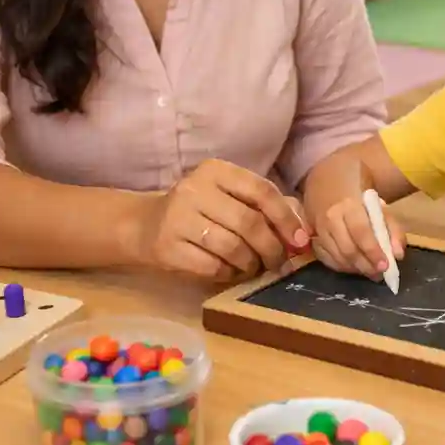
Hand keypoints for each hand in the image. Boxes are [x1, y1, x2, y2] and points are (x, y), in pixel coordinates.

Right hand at [140, 159, 310, 280]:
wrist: (145, 225)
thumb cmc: (199, 211)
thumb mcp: (226, 196)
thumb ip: (261, 207)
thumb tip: (299, 237)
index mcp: (216, 170)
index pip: (261, 191)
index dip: (286, 218)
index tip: (299, 241)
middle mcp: (195, 189)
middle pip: (249, 222)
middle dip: (272, 248)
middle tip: (279, 263)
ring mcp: (178, 218)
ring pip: (233, 248)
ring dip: (251, 263)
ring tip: (253, 267)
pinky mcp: (167, 247)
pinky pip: (213, 267)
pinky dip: (230, 274)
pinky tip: (231, 272)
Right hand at [311, 194, 405, 279]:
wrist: (327, 181)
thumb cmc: (358, 193)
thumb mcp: (380, 205)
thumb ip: (393, 229)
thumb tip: (398, 255)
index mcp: (349, 205)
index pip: (361, 233)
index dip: (373, 252)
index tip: (385, 266)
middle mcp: (330, 218)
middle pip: (347, 250)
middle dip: (365, 266)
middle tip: (379, 274)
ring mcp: (318, 228)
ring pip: (336, 257)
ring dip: (355, 269)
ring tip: (369, 272)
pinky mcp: (312, 237)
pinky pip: (326, 259)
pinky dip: (341, 267)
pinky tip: (354, 267)